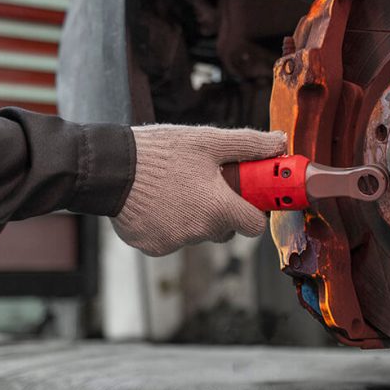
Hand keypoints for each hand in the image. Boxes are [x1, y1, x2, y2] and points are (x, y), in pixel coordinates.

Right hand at [112, 125, 286, 255]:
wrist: (110, 168)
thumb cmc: (160, 152)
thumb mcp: (208, 141)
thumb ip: (248, 145)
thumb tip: (279, 142)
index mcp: (218, 208)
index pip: (254, 226)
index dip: (253, 211)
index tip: (246, 197)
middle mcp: (199, 232)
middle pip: (224, 229)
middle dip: (219, 210)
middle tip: (203, 185)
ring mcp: (175, 243)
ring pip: (196, 233)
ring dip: (192, 216)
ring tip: (173, 188)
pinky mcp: (152, 248)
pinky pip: (170, 238)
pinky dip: (167, 223)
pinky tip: (155, 202)